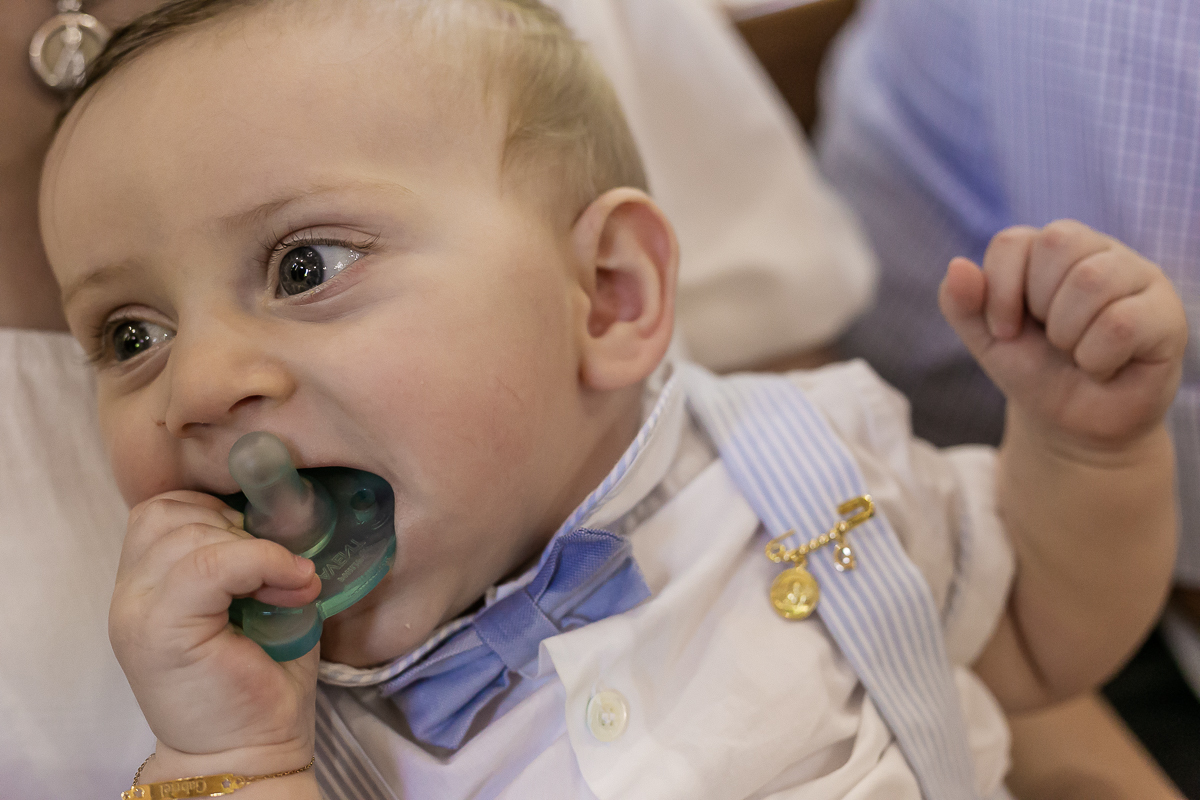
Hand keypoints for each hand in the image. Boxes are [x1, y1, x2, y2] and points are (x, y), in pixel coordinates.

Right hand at [109, 490, 321, 774]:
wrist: (247, 753)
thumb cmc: (261, 677)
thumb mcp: (258, 597)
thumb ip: (250, 553)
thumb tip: (282, 509)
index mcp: (148, 581)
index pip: (166, 507)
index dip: (220, 511)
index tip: (264, 544)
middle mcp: (131, 592)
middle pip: (174, 513)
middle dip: (237, 528)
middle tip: (279, 571)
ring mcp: (137, 610)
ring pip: (190, 534)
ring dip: (254, 549)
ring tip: (289, 587)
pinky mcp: (159, 629)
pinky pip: (208, 565)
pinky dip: (260, 563)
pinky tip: (290, 586)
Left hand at [939, 220, 1186, 451]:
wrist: (1072, 424)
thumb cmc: (1033, 370)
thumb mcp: (986, 338)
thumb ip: (961, 302)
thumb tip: (958, 265)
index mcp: (1053, 249)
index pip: (1014, 240)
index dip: (999, 290)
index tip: (1005, 330)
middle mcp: (1099, 251)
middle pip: (1057, 243)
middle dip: (1038, 306)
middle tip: (1051, 340)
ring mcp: (1139, 277)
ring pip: (1092, 279)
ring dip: (1067, 333)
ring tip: (1076, 352)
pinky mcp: (1166, 314)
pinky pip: (1122, 323)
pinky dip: (1096, 357)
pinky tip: (1103, 366)